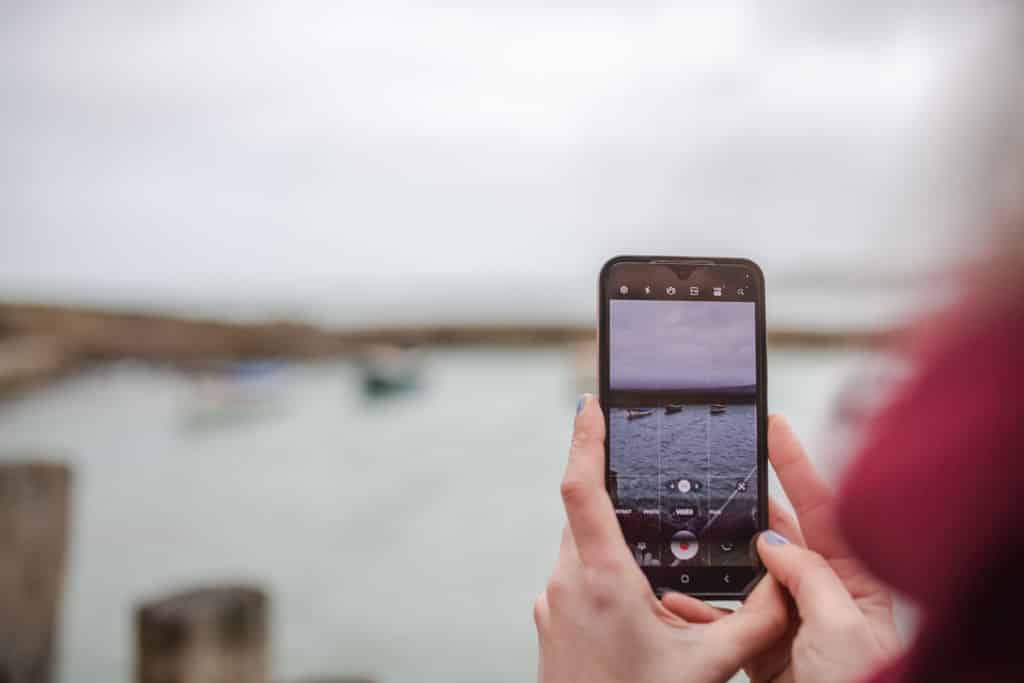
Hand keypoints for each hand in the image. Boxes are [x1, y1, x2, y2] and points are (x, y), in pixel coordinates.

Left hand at [534, 395, 787, 682]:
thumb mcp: (710, 666)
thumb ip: (756, 620)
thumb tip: (787, 579)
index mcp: (603, 578)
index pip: (581, 487)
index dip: (584, 438)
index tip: (589, 403)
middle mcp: (567, 582)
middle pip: (586, 514)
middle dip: (616, 497)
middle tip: (646, 485)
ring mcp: (551, 603)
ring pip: (580, 547)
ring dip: (611, 542)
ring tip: (653, 568)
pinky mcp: (548, 621)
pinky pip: (574, 578)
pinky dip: (601, 573)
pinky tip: (634, 606)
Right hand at [668, 415, 902, 682]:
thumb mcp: (842, 624)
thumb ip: (807, 576)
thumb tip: (773, 540)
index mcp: (850, 577)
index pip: (820, 505)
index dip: (794, 461)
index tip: (771, 423)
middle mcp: (818, 591)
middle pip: (777, 534)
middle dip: (744, 505)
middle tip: (713, 474)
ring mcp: (789, 619)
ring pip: (744, 574)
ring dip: (714, 558)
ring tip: (682, 535)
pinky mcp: (763, 648)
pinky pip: (727, 617)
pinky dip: (700, 607)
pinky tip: (674, 597)